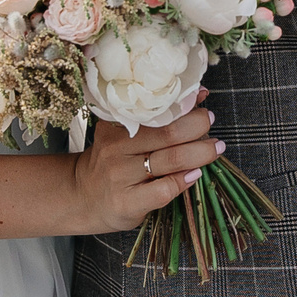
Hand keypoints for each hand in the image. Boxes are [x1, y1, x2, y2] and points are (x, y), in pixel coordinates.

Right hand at [70, 93, 218, 232]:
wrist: (81, 198)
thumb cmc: (111, 163)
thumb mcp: (123, 136)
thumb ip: (155, 120)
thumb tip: (198, 95)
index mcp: (115, 126)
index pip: (155, 110)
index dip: (183, 102)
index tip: (202, 97)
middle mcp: (116, 148)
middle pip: (168, 132)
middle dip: (198, 125)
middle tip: (210, 122)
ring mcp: (121, 176)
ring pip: (172, 159)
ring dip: (200, 152)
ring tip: (215, 148)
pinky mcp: (127, 201)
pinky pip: (165, 188)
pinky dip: (185, 180)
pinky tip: (195, 174)